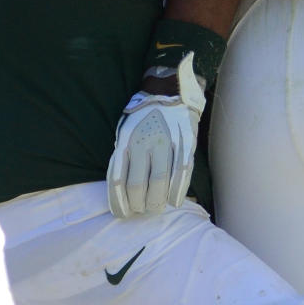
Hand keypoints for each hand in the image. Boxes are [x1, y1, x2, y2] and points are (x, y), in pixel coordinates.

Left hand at [107, 52, 205, 217]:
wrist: (170, 90)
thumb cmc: (143, 116)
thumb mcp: (124, 132)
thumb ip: (122, 157)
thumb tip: (119, 190)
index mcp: (126, 141)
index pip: (119, 180)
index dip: (120, 203)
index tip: (122, 214)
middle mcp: (144, 142)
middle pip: (138, 185)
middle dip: (138, 205)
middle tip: (141, 211)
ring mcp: (166, 143)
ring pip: (159, 182)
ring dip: (156, 202)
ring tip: (154, 208)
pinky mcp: (185, 143)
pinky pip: (181, 173)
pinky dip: (177, 191)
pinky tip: (173, 201)